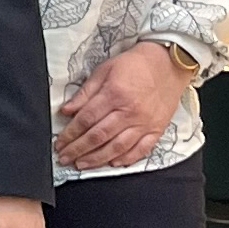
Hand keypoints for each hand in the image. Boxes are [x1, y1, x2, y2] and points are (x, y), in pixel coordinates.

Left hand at [54, 42, 191, 173]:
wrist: (169, 63)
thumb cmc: (135, 65)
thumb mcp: (104, 70)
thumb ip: (85, 93)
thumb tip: (66, 111)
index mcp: (114, 94)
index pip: (86, 120)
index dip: (70, 134)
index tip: (60, 143)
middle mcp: (129, 112)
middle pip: (98, 136)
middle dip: (78, 150)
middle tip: (65, 158)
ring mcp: (144, 123)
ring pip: (117, 147)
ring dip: (97, 159)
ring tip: (82, 164)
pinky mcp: (157, 129)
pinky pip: (141, 149)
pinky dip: (127, 159)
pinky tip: (113, 163)